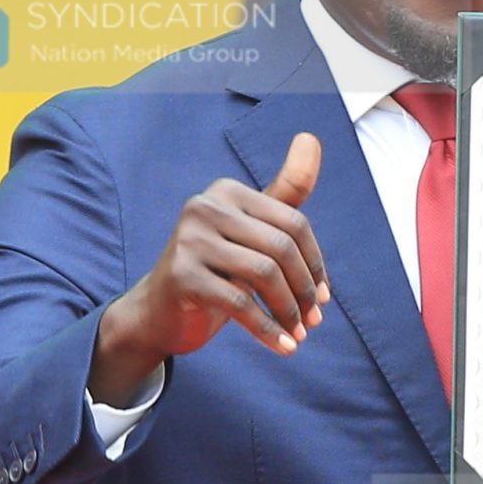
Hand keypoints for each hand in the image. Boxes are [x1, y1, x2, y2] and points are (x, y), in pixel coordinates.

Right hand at [91, 133, 327, 402]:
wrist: (160, 313)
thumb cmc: (217, 271)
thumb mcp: (252, 231)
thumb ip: (284, 191)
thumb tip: (311, 136)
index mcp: (227, 191)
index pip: (294, 222)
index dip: (316, 263)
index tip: (323, 297)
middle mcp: (205, 206)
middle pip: (282, 248)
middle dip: (305, 290)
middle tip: (313, 320)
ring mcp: (189, 239)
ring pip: (264, 275)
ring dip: (289, 311)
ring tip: (299, 334)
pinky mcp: (181, 275)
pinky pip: (239, 303)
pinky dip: (268, 330)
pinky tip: (282, 347)